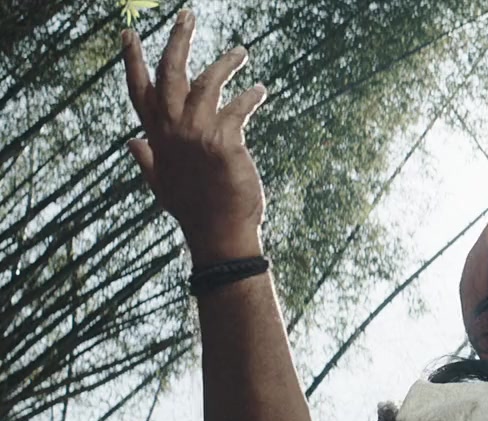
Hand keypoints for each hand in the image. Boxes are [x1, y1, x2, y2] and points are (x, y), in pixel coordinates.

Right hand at [123, 9, 268, 266]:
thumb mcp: (162, 184)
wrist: (219, 233)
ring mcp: (196, 135)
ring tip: (241, 51)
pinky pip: (238, 107)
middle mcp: (172, 131)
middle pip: (170, 73)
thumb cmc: (195, 209)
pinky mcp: (224, 142)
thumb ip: (146, 160)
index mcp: (156, 137)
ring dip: (225, 62)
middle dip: (177, 40)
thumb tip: (131, 143)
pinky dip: (251, 95)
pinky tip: (260, 90)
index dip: (133, 60)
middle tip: (187, 15)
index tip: (128, 33)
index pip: (139, 90)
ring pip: (208, 82)